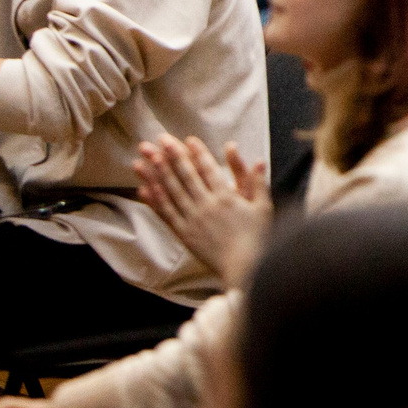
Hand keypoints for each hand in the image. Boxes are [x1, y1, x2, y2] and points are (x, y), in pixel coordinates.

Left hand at [134, 133, 268, 287]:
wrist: (243, 267)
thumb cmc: (257, 237)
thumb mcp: (263, 206)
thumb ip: (257, 181)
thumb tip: (257, 160)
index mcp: (227, 197)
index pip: (208, 169)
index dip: (196, 153)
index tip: (186, 139)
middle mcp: (206, 205)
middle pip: (185, 176)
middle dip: (171, 156)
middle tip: (158, 140)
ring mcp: (192, 219)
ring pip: (170, 191)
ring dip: (156, 173)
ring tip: (144, 158)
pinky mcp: (183, 233)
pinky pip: (166, 213)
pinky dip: (154, 199)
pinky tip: (144, 188)